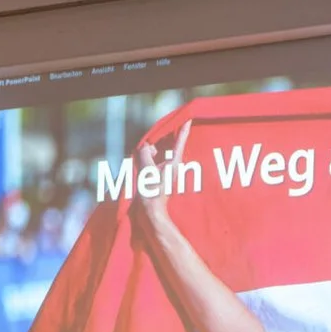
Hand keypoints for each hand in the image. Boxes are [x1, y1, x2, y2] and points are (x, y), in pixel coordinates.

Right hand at [131, 122, 191, 239]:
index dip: (183, 128)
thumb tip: (146, 147)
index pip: (180, 140)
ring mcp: (167, 170)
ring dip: (149, 155)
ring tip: (144, 168)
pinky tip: (142, 170)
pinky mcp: (161, 176)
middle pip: (165, 145)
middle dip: (155, 144)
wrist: (151, 213)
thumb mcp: (146, 169)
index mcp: (174, 161)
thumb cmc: (151, 193)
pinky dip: (148, 162)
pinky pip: (153, 162)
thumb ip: (145, 153)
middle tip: (147, 155)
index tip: (188, 119)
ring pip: (157, 153)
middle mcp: (173, 164)